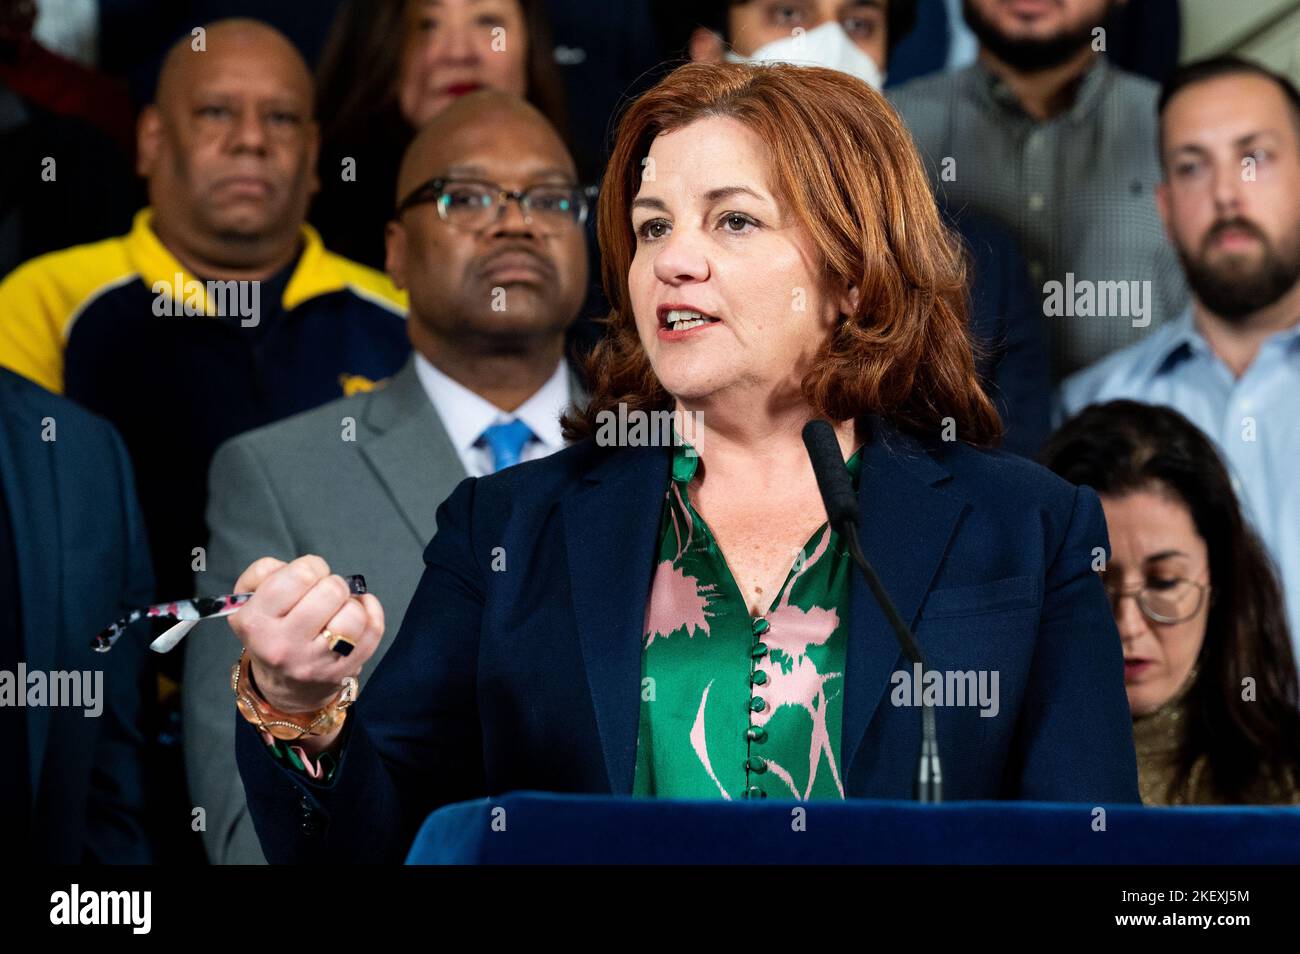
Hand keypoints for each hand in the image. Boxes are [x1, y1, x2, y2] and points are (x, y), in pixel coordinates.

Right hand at [228, 555, 384, 714]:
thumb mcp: (248, 599)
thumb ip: (263, 572)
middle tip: (323, 593)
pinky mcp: (343, 672)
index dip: (311, 566)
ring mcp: (316, 664)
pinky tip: (358, 610)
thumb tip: (301, 567)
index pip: (299, 576)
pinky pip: (373, 631)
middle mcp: (284, 647)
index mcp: (256, 623)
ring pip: (354, 614)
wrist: (284, 685)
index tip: (309, 575)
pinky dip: (371, 612)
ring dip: (350, 602)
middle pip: (331, 591)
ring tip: (337, 607)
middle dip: (332, 583)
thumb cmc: (270, 629)